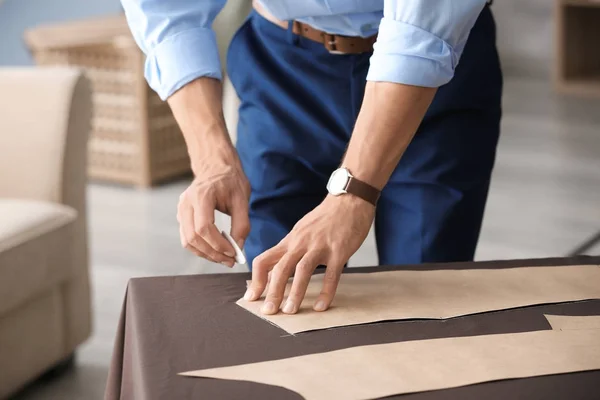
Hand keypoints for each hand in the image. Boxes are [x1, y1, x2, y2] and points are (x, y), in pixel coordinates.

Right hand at [177, 151, 250, 266]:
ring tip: (224, 258)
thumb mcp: (242, 199)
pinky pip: (187, 237)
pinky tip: (215, 251)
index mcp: (201, 195)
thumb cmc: (231, 180)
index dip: (218, 244)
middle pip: (193, 237)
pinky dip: (200, 248)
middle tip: (230, 261)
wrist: (216, 166)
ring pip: (187, 241)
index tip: (233, 253)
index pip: (203, 227)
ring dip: (206, 254)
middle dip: (212, 253)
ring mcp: (181, 209)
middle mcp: (186, 203)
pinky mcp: (182, 215)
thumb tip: (238, 248)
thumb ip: (242, 224)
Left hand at [244, 194, 374, 313]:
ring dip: (295, 293)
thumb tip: (278, 269)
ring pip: (302, 271)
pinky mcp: (339, 250)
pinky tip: (321, 305)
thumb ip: (291, 249)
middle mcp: (301, 243)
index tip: (252, 297)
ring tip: (291, 311)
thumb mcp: (302, 230)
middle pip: (280, 268)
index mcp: (290, 240)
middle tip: (268, 311)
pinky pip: (332, 274)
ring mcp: (320, 246)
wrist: (350, 199)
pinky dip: (326, 292)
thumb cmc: (326, 217)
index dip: (256, 280)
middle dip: (272, 292)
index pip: (264, 259)